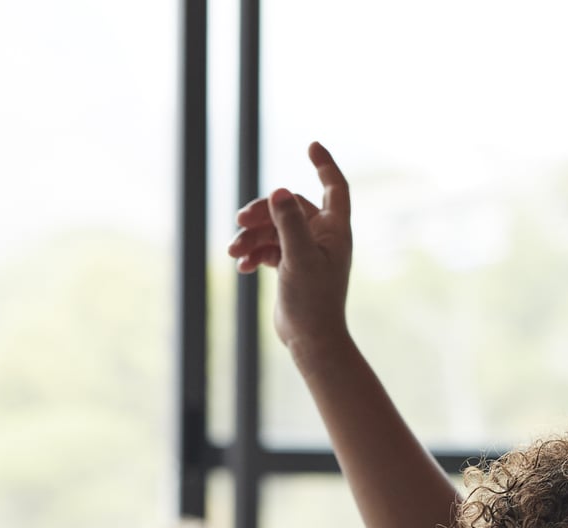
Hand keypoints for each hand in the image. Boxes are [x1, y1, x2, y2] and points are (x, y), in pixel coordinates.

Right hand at [225, 141, 352, 355]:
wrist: (311, 340)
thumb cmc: (313, 302)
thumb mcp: (298, 258)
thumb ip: (289, 223)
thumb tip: (279, 191)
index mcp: (334, 230)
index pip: (333, 186)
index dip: (324, 164)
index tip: (311, 145)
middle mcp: (322, 237)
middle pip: (289, 207)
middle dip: (263, 212)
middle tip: (239, 222)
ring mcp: (305, 252)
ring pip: (274, 229)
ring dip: (251, 236)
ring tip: (233, 251)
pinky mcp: (290, 268)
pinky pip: (269, 249)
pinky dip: (253, 253)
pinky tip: (240, 266)